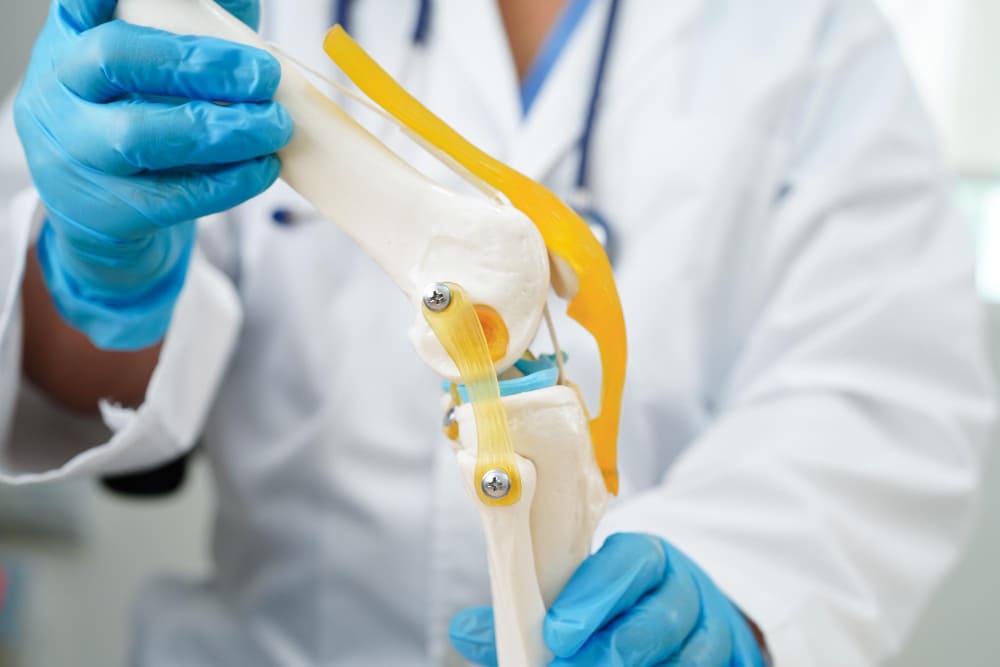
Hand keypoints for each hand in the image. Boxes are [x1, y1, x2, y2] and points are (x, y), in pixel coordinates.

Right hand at [14, 0, 291, 349]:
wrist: (101, 213)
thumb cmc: (139, 120)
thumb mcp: (152, 71)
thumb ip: (193, 28)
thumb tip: (245, 2)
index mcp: (70, 42)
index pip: (78, 6)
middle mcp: (59, 91)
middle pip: (114, 58)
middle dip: (199, 64)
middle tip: (265, 76)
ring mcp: (74, 153)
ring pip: (140, 135)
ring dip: (223, 129)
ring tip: (275, 125)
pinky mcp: (105, 210)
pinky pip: (172, 195)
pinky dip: (229, 181)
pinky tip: (264, 166)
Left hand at [450, 533, 766, 665]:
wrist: (685, 617)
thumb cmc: (617, 605)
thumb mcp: (576, 597)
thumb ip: (525, 615)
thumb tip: (464, 630)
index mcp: (645, 556)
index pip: (629, 561)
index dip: (594, 595)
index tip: (557, 633)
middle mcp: (685, 589)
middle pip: (660, 617)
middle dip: (613, 648)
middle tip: (567, 665)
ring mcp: (712, 631)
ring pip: (689, 656)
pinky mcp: (729, 659)